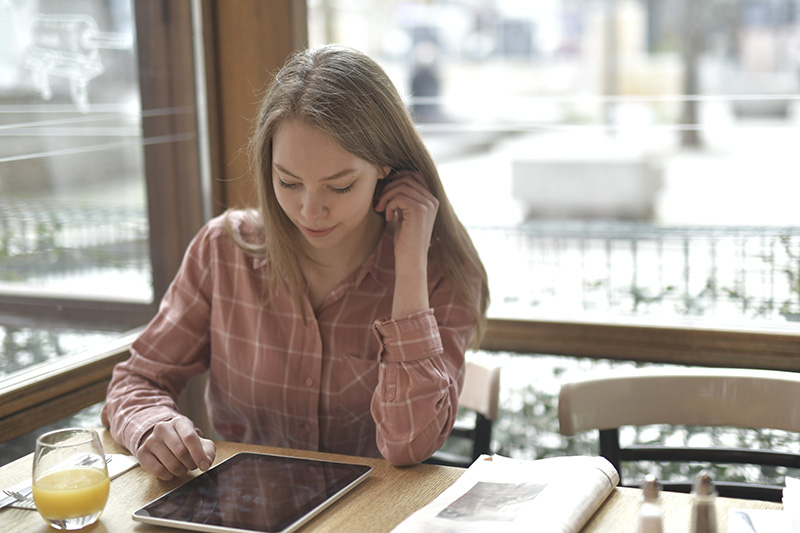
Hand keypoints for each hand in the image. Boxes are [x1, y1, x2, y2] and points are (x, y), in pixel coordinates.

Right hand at [136, 416, 215, 480]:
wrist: (162, 440)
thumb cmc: (184, 442)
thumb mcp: (199, 442)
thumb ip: (208, 451)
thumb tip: (206, 462)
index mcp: (179, 422)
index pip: (190, 437)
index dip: (199, 454)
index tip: (205, 466)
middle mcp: (162, 428)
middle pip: (181, 452)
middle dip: (191, 464)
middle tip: (192, 465)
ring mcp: (151, 440)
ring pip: (170, 463)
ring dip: (181, 471)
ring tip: (182, 468)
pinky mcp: (142, 453)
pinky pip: (158, 470)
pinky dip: (168, 476)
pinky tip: (171, 472)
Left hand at [374, 171, 438, 317]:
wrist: (410, 260)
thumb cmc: (405, 239)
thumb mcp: (405, 213)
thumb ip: (404, 197)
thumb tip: (392, 178)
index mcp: (431, 199)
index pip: (414, 174)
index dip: (397, 178)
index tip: (385, 191)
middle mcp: (433, 200)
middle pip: (407, 177)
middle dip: (389, 187)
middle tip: (380, 202)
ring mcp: (428, 205)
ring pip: (401, 186)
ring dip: (386, 196)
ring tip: (381, 209)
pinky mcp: (420, 211)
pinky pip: (399, 197)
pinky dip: (389, 205)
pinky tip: (388, 218)